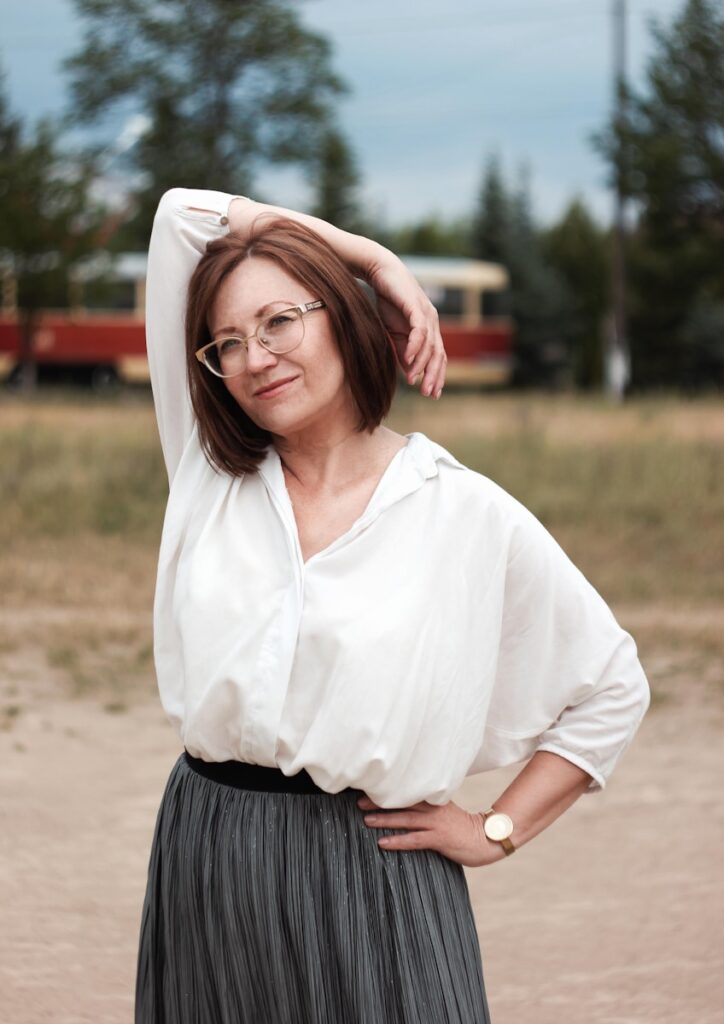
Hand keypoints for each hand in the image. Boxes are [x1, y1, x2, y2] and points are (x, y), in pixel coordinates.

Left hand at [357, 794, 505, 866]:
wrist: (485, 839)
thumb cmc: (462, 827)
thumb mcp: (445, 811)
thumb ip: (427, 807)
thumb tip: (406, 807)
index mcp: (434, 800)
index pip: (407, 792)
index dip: (388, 791)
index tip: (369, 788)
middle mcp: (433, 808)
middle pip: (402, 802)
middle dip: (380, 802)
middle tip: (359, 802)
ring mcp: (436, 823)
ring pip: (405, 819)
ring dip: (384, 819)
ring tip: (366, 820)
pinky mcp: (439, 839)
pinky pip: (414, 840)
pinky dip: (397, 840)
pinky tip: (382, 843)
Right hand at [365, 251, 446, 398]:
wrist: (380, 272)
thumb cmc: (388, 301)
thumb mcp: (394, 332)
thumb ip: (403, 352)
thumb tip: (411, 375)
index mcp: (429, 328)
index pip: (438, 356)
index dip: (436, 375)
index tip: (433, 394)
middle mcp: (432, 321)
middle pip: (438, 354)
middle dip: (434, 375)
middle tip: (429, 394)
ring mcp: (426, 313)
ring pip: (429, 345)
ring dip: (422, 364)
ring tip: (414, 381)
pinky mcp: (415, 306)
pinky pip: (419, 330)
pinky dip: (415, 346)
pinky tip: (409, 360)